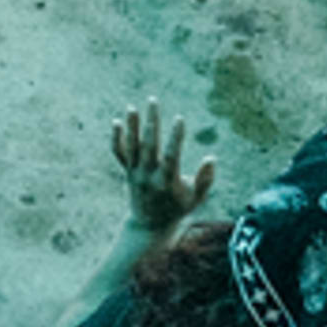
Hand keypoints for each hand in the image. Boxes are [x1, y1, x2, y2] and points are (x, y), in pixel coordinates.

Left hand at [112, 100, 211, 235]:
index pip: (171, 156)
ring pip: (131, 148)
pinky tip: (116, 122)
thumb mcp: (195, 199)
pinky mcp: (127, 172)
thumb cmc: (178, 208)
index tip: (179, 118)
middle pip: (148, 146)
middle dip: (151, 123)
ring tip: (131, 107)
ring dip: (131, 127)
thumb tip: (211, 159)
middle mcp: (149, 176)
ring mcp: (135, 174)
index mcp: (167, 182)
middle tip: (153, 101)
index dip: (175, 137)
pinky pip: (119, 154)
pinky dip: (116, 139)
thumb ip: (205, 180)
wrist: (150, 225)